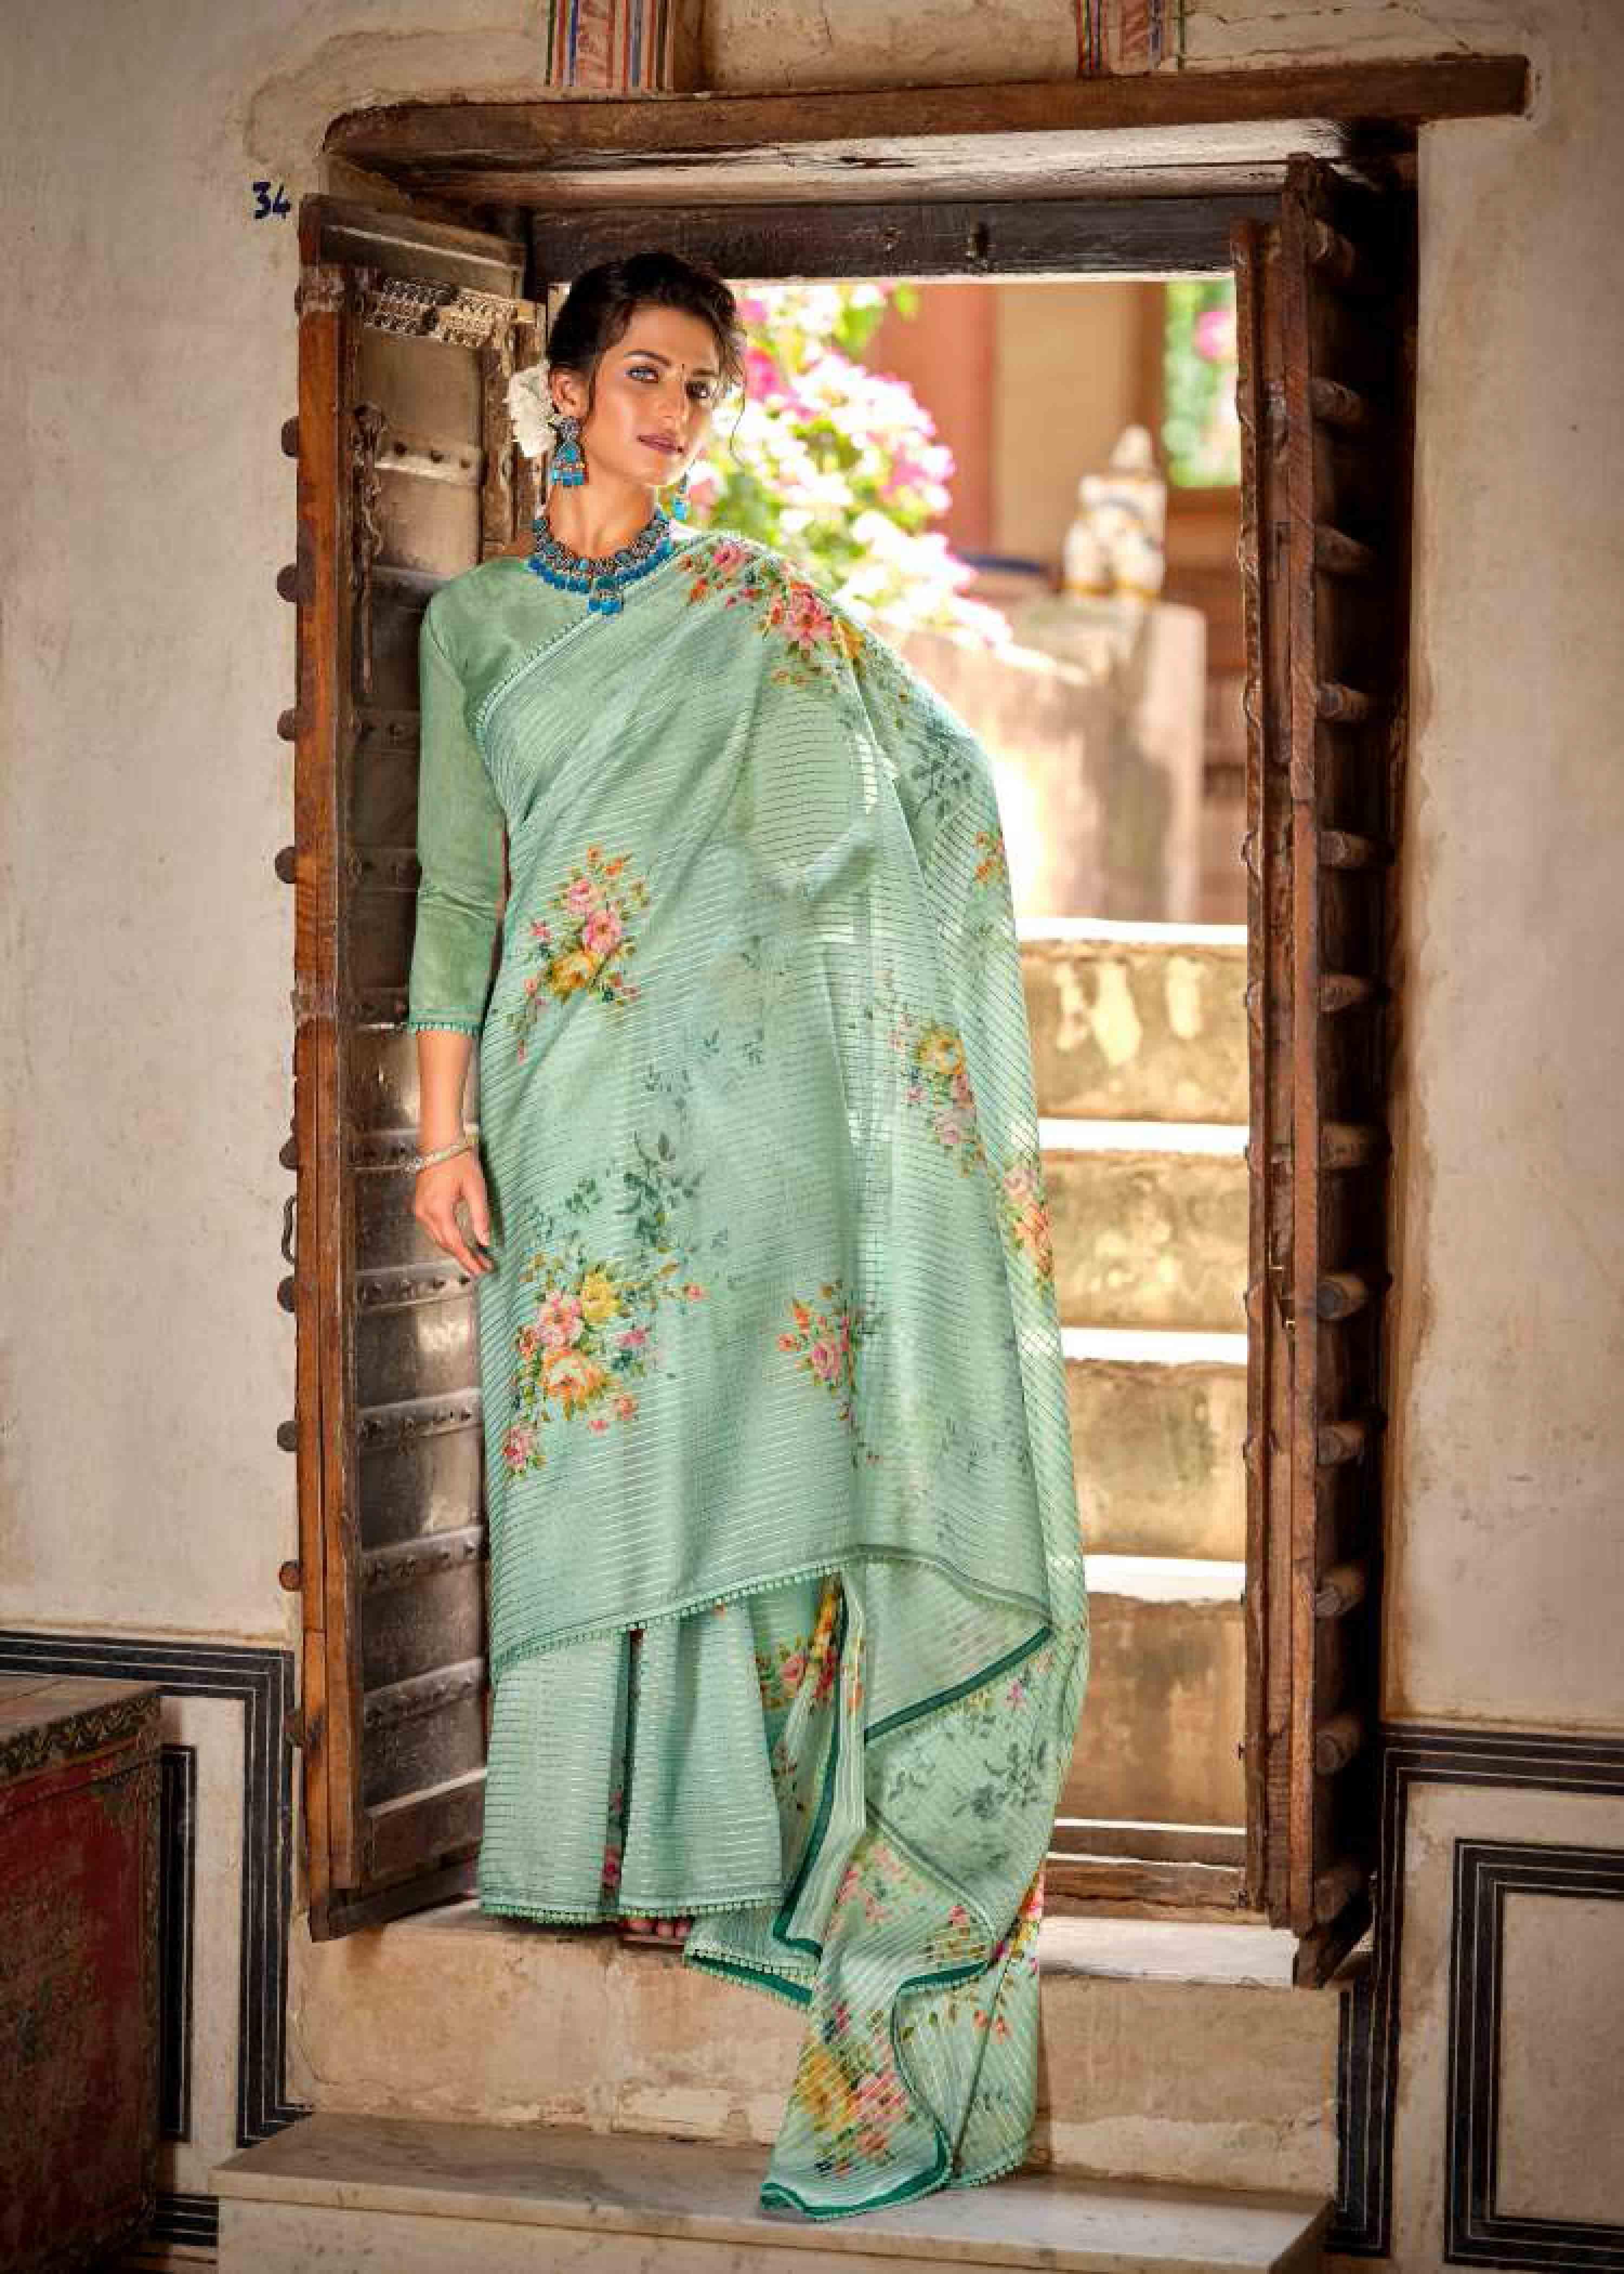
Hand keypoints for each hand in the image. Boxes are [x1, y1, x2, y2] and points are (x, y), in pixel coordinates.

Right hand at [412, 1148, 494, 1276]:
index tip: (481, 1271)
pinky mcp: (420, 1207)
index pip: (455, 1244)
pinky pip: (434, 1230)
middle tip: (483, 1267)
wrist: (440, 1144)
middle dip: (465, 1258)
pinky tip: (461, 1243)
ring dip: (456, 1250)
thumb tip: (485, 1242)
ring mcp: (419, 1211)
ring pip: (438, 1239)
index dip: (469, 1260)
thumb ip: (480, 1217)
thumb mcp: (476, 1189)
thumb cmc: (459, 1162)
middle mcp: (425, 1214)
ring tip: (476, 1258)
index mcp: (438, 1210)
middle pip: (445, 1245)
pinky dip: (447, 1239)